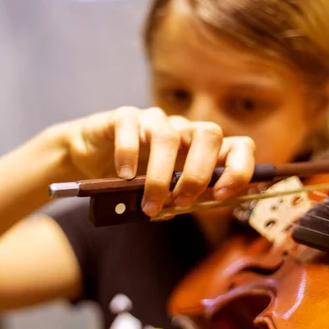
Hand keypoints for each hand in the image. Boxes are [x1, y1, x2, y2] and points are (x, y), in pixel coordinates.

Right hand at [60, 107, 255, 215]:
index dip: (239, 169)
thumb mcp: (161, 196)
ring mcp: (153, 120)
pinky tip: (124, 175)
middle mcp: (182, 130)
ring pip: (169, 136)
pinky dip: (128, 153)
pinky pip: (130, 128)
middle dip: (198, 174)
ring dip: (161, 176)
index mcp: (200, 150)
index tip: (223, 195)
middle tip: (180, 202)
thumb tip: (185, 210)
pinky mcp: (123, 117)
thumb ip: (177, 202)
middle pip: (210, 134)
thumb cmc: (131, 180)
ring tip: (149, 203)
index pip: (238, 147)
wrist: (89, 159)